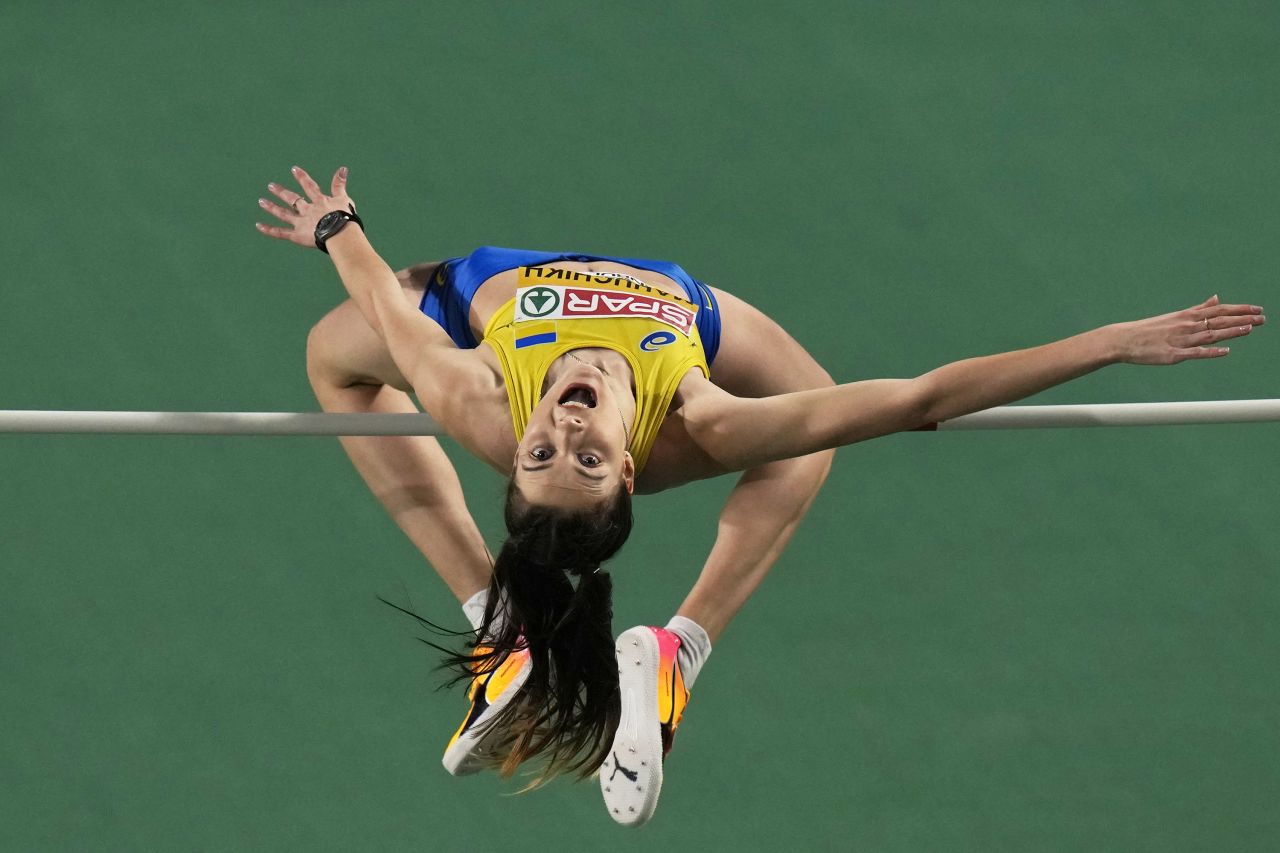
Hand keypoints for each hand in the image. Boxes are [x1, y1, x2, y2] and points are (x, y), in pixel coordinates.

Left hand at [255, 165, 355, 248]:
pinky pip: (281, 233)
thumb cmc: (344, 217)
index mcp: (319, 201)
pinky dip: (269, 230)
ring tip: (261, 201)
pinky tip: (258, 226)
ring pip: (284, 214)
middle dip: (281, 192)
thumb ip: (340, 184)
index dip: (302, 177)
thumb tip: (343, 168)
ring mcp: (301, 223)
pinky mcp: (297, 236)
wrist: (338, 233)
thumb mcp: (343, 199)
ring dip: (272, 207)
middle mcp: (307, 210)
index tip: (294, 169)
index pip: (309, 187)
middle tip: (270, 186)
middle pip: (293, 199)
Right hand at [1111, 295, 1264, 363]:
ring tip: (1250, 329)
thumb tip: (1217, 298)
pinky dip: (1211, 352)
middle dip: (1242, 319)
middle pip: (1219, 320)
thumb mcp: (1175, 315)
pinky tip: (1225, 351)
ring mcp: (1180, 340)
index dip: (1240, 309)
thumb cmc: (1148, 329)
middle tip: (1262, 318)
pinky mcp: (1173, 355)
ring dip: (1231, 331)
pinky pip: (1195, 353)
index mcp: (1187, 316)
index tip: (1257, 309)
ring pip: (1210, 334)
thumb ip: (1199, 308)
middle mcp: (1187, 326)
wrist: (1123, 340)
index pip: (1219, 310)